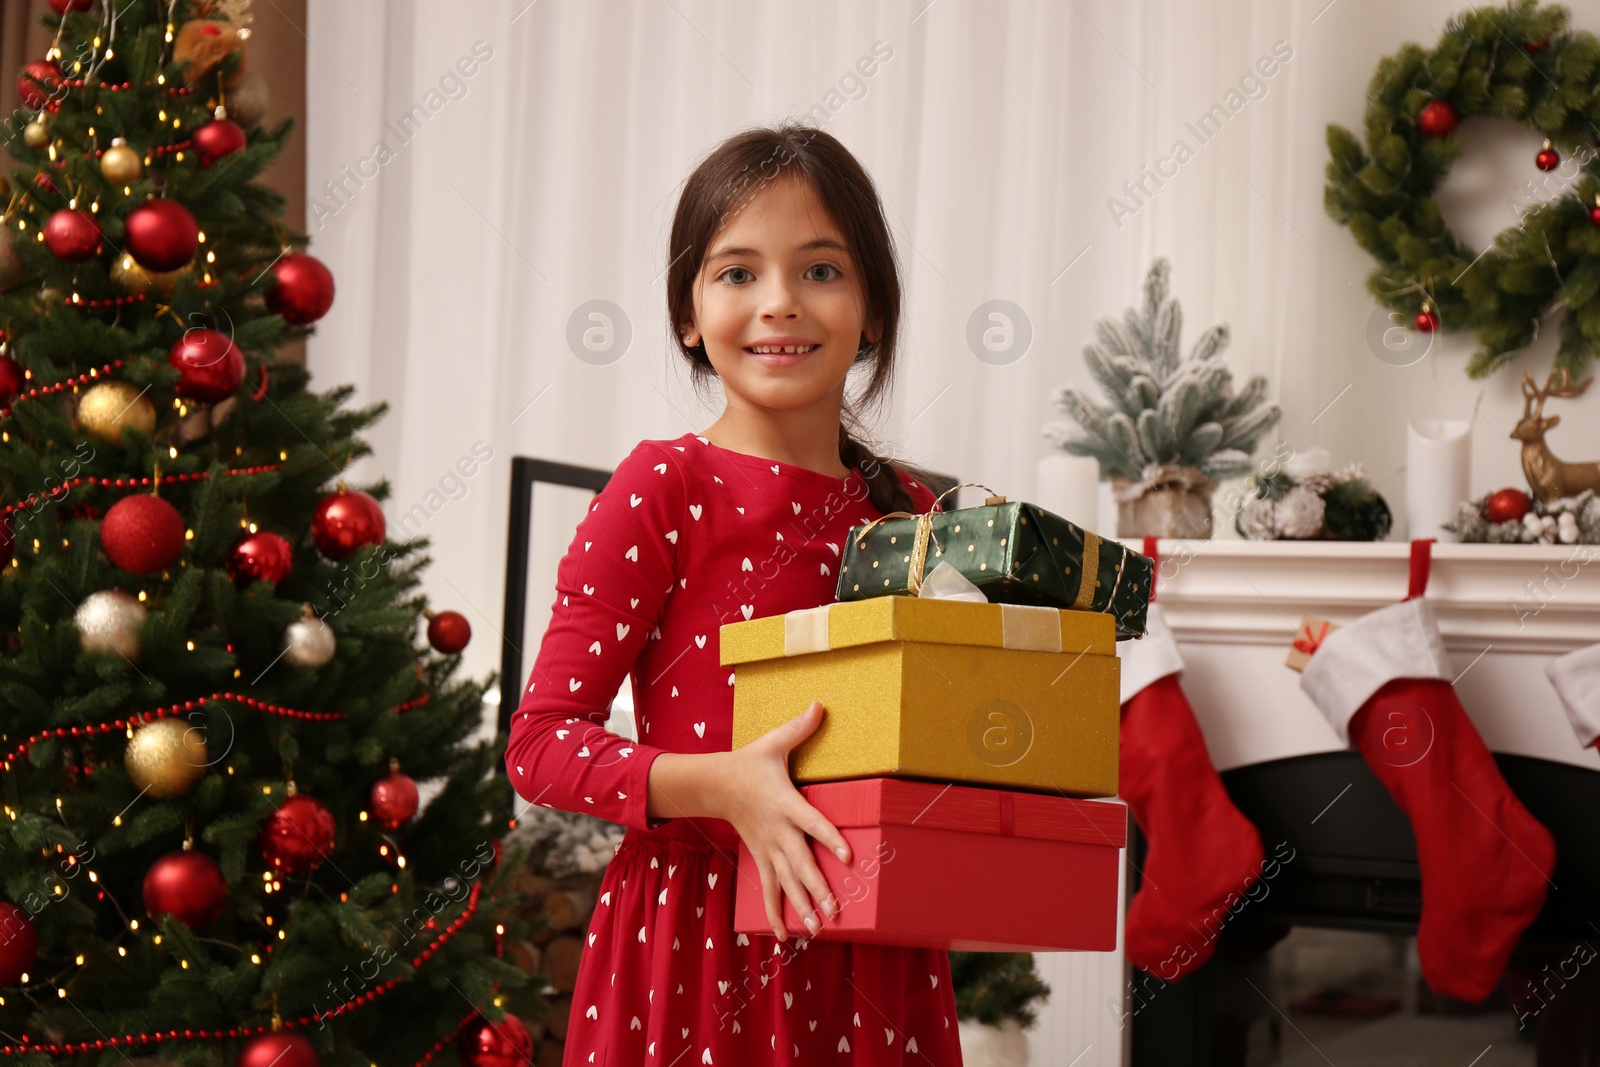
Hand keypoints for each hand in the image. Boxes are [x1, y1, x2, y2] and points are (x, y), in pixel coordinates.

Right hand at [705, 700, 851, 940]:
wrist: (713, 784)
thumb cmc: (749, 762)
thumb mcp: (772, 743)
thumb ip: (799, 728)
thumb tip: (821, 704)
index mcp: (785, 803)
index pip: (811, 823)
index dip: (830, 839)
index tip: (848, 857)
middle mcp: (777, 831)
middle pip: (800, 863)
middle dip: (817, 888)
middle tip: (836, 911)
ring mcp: (768, 848)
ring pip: (786, 883)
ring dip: (801, 907)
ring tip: (818, 930)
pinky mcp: (761, 858)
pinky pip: (769, 890)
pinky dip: (774, 914)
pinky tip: (783, 936)